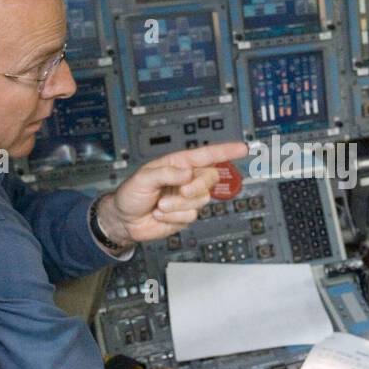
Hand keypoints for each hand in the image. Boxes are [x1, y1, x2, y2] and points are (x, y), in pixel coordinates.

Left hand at [97, 141, 248, 245]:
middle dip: (197, 186)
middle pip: (210, 178)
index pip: (207, 155)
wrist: (125, 220)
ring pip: (201, 200)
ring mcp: (187, 198)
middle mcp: (187, 180)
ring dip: (178, 205)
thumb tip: (187, 173)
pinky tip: (161, 214)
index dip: (226, 151)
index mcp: (179, 164)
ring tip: (160, 205)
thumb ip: (167, 173)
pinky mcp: (185, 215)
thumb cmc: (131, 194)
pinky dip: (174, 217)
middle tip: (181, 191)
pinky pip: (191, 215)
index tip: (242, 148)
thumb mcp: (144, 178)